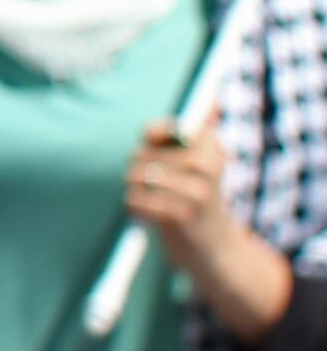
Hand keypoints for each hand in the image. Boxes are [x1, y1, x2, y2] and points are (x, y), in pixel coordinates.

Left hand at [128, 117, 293, 341]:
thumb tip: (213, 99)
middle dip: (137, 169)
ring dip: (134, 189)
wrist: (217, 251)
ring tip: (150, 199)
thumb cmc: (199, 201)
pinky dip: (135, 208)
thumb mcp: (202, 165)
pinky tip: (151, 215)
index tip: (154, 147)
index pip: (166, 129)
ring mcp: (195, 192)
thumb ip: (194, 135)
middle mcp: (206, 166)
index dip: (152, 137)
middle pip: (141, 155)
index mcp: (212, 149)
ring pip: (136, 175)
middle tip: (153, 185)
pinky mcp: (181, 215)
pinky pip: (135, 200)